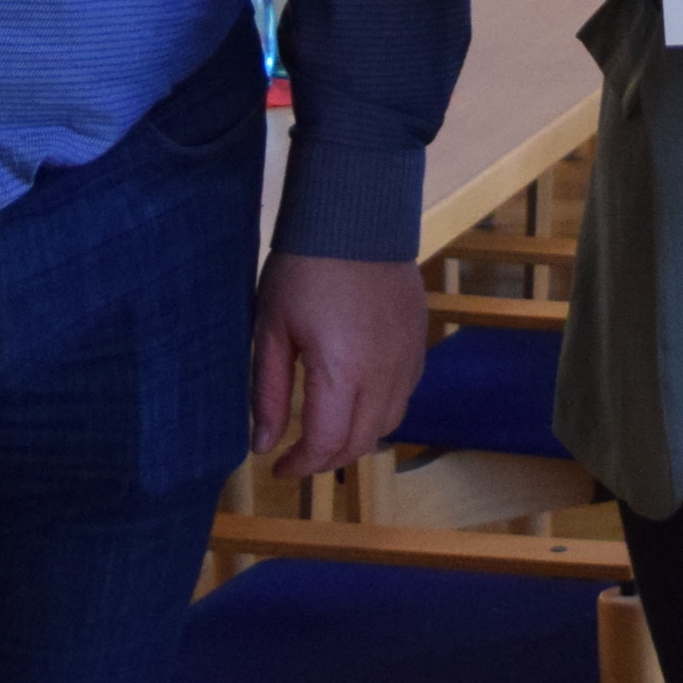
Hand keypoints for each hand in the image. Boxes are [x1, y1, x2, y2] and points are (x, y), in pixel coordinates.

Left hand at [251, 252, 429, 478]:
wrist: (357, 215)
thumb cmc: (305, 268)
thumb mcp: (272, 329)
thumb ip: (269, 392)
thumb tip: (264, 444)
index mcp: (342, 374)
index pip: (326, 445)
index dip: (300, 466)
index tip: (278, 466)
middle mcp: (383, 375)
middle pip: (360, 443)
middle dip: (326, 459)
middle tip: (298, 455)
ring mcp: (407, 359)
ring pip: (389, 424)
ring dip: (356, 438)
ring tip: (327, 431)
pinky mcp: (419, 342)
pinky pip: (404, 395)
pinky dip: (381, 411)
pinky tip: (358, 399)